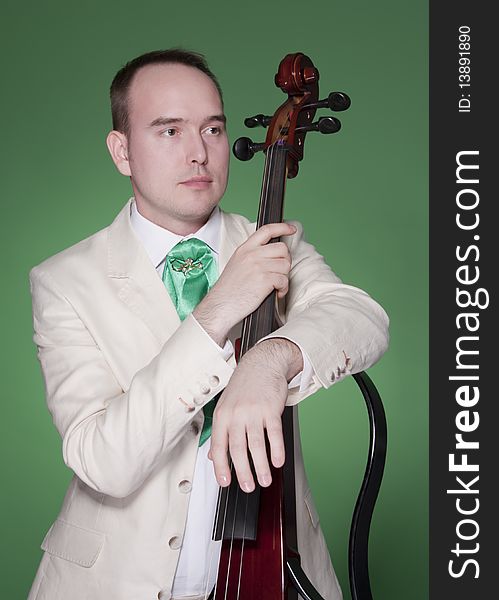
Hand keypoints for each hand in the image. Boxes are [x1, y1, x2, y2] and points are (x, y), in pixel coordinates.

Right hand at [193, 222, 295, 345]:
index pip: (266, 230)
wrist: (219, 306)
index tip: (291, 229)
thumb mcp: (236, 264)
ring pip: (286, 265)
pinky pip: (284, 280)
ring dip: (284, 277)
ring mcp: (258, 266)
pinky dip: (283, 289)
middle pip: (282, 249)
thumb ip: (252, 256)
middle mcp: (252, 254)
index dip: (282, 227)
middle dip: (286, 261)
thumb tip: (271, 256)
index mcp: (244, 249)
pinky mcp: (264, 279)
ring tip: (276, 286)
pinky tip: (276, 293)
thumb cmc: (228, 291)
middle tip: (280, 272)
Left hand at [208, 338, 302, 491]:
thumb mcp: (226, 406)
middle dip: (243, 472)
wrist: (262, 363)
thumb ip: (221, 431)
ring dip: (261, 466)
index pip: (218, 446)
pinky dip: (276, 450)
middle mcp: (236, 414)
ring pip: (256, 445)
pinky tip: (278, 461)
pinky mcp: (270, 408)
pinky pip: (274, 433)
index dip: (220, 466)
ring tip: (265, 480)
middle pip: (238, 449)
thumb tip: (213, 455)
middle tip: (248, 486)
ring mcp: (253, 411)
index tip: (225, 482)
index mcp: (222, 415)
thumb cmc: (244, 386)